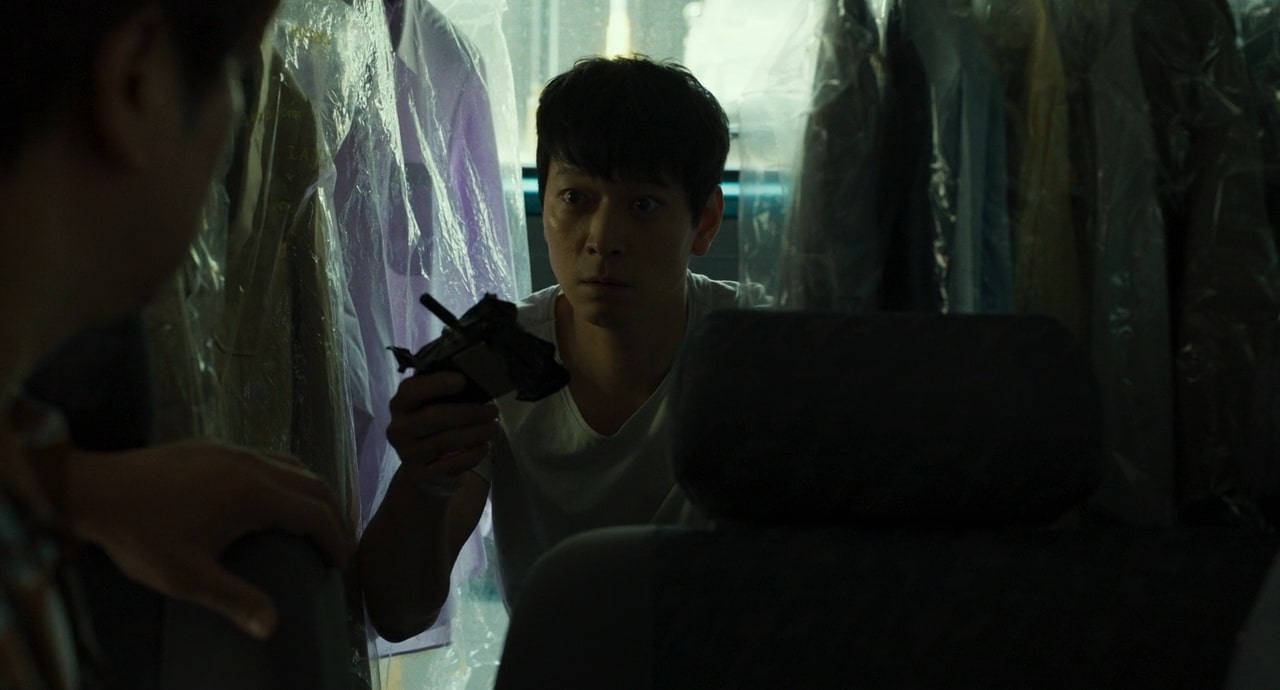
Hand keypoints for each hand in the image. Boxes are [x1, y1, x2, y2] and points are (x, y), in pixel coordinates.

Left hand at [65, 441, 353, 639]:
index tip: (342, 563)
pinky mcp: (214, 447)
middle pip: (313, 483)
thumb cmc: (141, 535)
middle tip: (339, 545)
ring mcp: (233, 450)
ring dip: (313, 492)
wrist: (93, 489)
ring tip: (315, 520)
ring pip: (293, 465)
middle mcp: (252, 464)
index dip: (336, 539)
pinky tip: (273, 497)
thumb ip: (235, 599)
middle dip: (334, 514)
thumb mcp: (186, 577)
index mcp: (253, 493)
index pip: (314, 513)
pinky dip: (288, 478)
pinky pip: (269, 457)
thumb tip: (274, 627)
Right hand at [386, 372, 499, 483]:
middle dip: (468, 413)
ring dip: (475, 433)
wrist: (423, 466)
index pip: (411, 390)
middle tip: (493, 410)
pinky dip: (472, 454)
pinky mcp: (421, 474)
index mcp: (400, 405)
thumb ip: (446, 394)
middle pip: (433, 418)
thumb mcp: (433, 406)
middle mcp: (398, 429)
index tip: (463, 381)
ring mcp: (407, 454)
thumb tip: (476, 383)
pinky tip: (485, 446)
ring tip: (495, 427)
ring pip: (444, 442)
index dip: (436, 384)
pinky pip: (451, 465)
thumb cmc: (434, 426)